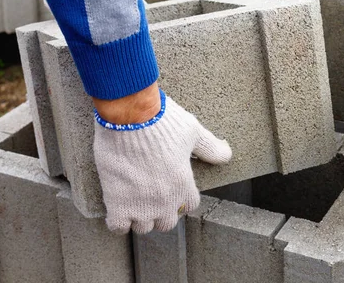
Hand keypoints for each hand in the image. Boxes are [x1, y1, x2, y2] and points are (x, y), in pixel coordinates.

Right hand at [92, 84, 231, 233]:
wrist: (131, 116)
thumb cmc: (163, 121)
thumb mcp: (194, 132)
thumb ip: (211, 148)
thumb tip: (227, 154)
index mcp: (184, 184)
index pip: (188, 205)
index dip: (180, 198)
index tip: (171, 187)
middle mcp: (165, 200)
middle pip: (166, 222)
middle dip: (161, 211)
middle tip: (151, 195)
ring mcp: (140, 204)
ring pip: (143, 227)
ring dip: (140, 216)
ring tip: (134, 200)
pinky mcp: (116, 202)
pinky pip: (118, 227)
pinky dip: (118, 221)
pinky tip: (118, 207)